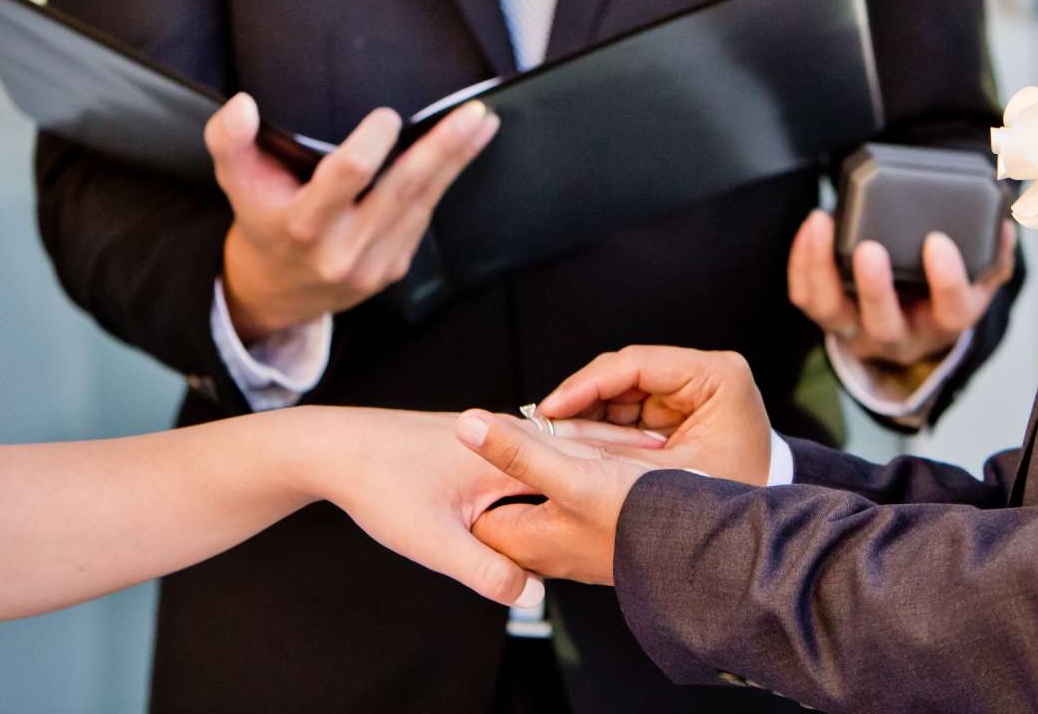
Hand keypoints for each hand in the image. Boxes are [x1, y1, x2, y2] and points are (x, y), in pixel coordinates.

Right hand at [209, 94, 497, 340]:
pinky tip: (462, 152)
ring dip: (457, 160)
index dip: (370, 146)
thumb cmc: (260, 218)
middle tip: (473, 114)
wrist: (276, 292)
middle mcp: (341, 250)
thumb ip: (230, 140)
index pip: (345, 179)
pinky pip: (422, 218)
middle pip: (402, 190)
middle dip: (442, 149)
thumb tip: (242, 105)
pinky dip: (444, 182)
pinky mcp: (393, 267)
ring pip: (422, 203)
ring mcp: (372, 264)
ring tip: (482, 122)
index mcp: (302, 225)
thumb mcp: (235, 180)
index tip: (388, 117)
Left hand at [306, 409, 658, 605]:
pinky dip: (586, 462)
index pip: (582, 473)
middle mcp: (515, 438)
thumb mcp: (430, 538)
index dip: (632, 491)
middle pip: (588, 458)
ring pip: (574, 453)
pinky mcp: (497, 444)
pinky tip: (604, 479)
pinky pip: (556, 454)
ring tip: (672, 478)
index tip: (685, 500)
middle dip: (638, 472)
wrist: (337, 445)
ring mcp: (508, 437)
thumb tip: (529, 600)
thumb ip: (483, 569)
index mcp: (508, 456)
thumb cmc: (379, 486)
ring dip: (615, 464)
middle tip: (701, 484)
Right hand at [533, 346, 771, 484]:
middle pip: (624, 372)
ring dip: (587, 410)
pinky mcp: (679, 405)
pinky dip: (602, 422)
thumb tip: (544, 438)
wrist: (756, 533)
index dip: (586, 385)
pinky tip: (575, 440)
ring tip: (552, 435)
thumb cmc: (724, 505)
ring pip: (621, 387)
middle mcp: (706, 373)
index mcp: (717, 377)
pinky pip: (629, 405)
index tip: (550, 409)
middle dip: (581, 398)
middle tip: (542, 424)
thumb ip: (608, 455)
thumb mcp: (663, 481)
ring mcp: (692, 387)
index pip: (637, 363)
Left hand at [787, 209, 1014, 368]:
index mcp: (943, 323)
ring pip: (831, 312)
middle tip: (870, 248)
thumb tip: (1002, 224)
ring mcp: (857, 329)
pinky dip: (802, 262)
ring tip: (823, 223)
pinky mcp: (827, 316)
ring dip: (821, 269)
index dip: (946, 281)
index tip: (937, 241)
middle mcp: (898, 335)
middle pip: (884, 325)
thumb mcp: (978, 281)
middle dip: (875, 288)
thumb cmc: (942, 294)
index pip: (951, 312)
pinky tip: (813, 227)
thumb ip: (994, 254)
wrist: (909, 322)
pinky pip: (805, 297)